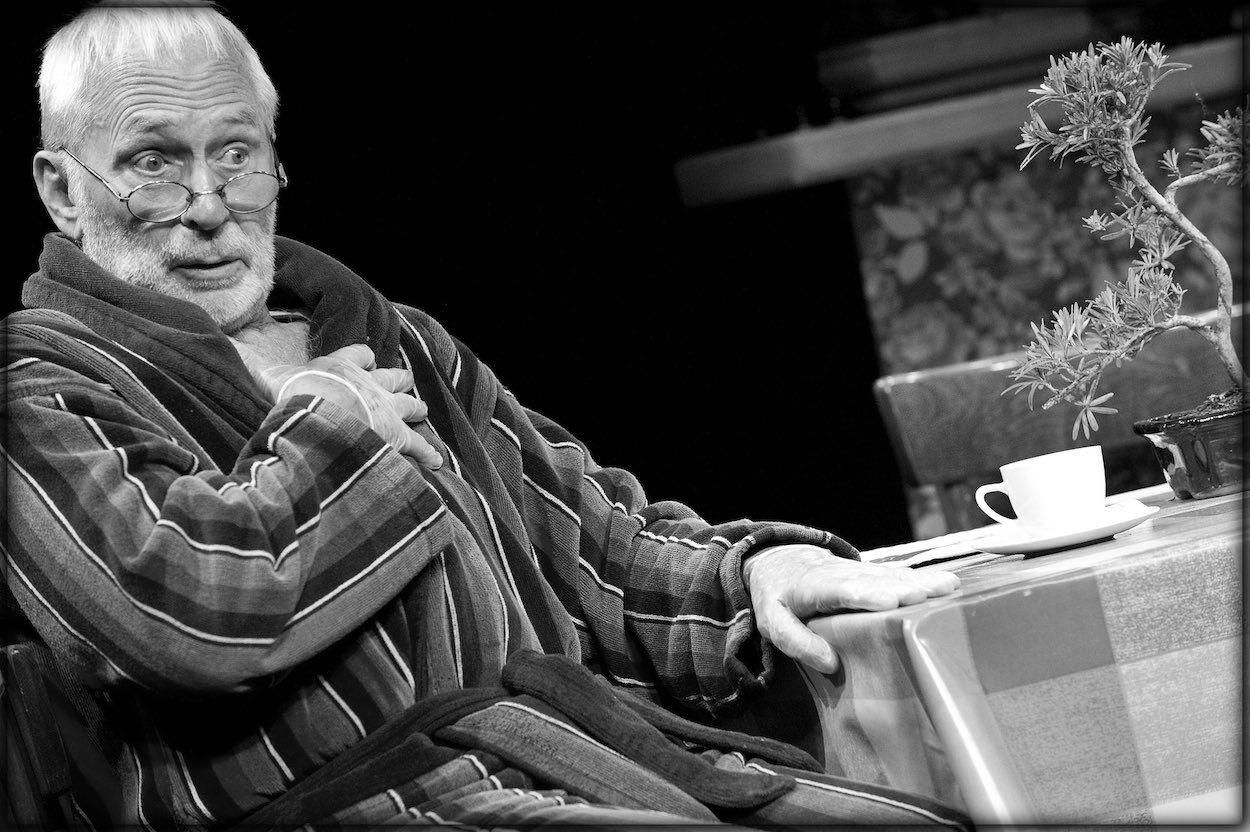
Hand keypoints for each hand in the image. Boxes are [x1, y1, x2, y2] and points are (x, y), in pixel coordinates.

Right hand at [247, 343, 442, 469]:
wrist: (320, 414)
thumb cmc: (293, 394)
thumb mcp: (264, 374)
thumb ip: (245, 361)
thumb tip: (217, 344)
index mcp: (340, 366)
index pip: (357, 354)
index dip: (361, 356)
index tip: (365, 357)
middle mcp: (369, 384)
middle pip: (391, 377)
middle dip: (398, 379)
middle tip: (406, 379)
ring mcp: (386, 408)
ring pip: (409, 405)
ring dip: (415, 407)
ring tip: (423, 410)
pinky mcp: (396, 434)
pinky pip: (418, 444)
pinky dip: (429, 452)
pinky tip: (439, 461)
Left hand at [742, 544, 958, 672]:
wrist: (783, 563)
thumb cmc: (779, 599)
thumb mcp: (773, 623)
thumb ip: (796, 642)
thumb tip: (829, 663)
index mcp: (814, 587)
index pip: (840, 590)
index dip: (864, 594)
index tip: (889, 601)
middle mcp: (841, 575)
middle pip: (872, 581)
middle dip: (899, 587)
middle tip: (926, 596)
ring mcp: (859, 571)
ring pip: (890, 575)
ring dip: (919, 580)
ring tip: (947, 586)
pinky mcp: (872, 574)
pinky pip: (897, 574)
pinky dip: (921, 578)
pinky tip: (945, 583)